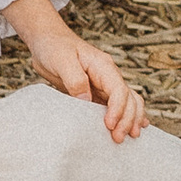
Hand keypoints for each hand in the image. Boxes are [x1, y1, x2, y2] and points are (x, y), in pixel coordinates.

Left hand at [26, 26, 147, 140]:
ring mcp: (105, 85)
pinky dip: (126, 117)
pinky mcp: (96, 93)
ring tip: (131, 137)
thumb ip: (75, 79)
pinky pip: (116, 106)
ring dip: (131, 119)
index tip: (109, 125)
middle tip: (118, 138)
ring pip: (128, 103)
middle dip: (127, 119)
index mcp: (103, 66)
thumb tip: (86, 100)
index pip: (119, 90)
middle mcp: (108, 76)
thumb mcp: (62, 60)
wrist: (47, 42)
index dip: (117, 109)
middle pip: (129, 99)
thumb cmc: (54, 47)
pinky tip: (133, 128)